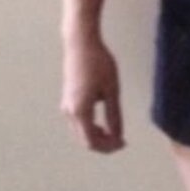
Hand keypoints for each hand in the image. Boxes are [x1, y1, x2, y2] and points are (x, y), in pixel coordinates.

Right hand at [60, 37, 125, 153]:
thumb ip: (114, 115)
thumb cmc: (98, 63)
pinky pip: (77, 122)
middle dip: (103, 144)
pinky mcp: (67, 99)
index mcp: (80, 110)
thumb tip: (118, 134)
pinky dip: (89, 127)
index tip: (123, 143)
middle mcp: (69, 111)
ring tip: (114, 133)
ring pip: (79, 132)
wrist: (80, 43)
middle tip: (121, 142)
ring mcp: (66, 105)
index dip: (108, 147)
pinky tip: (102, 123)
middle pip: (84, 140)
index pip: (92, 141)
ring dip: (96, 136)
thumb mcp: (111, 89)